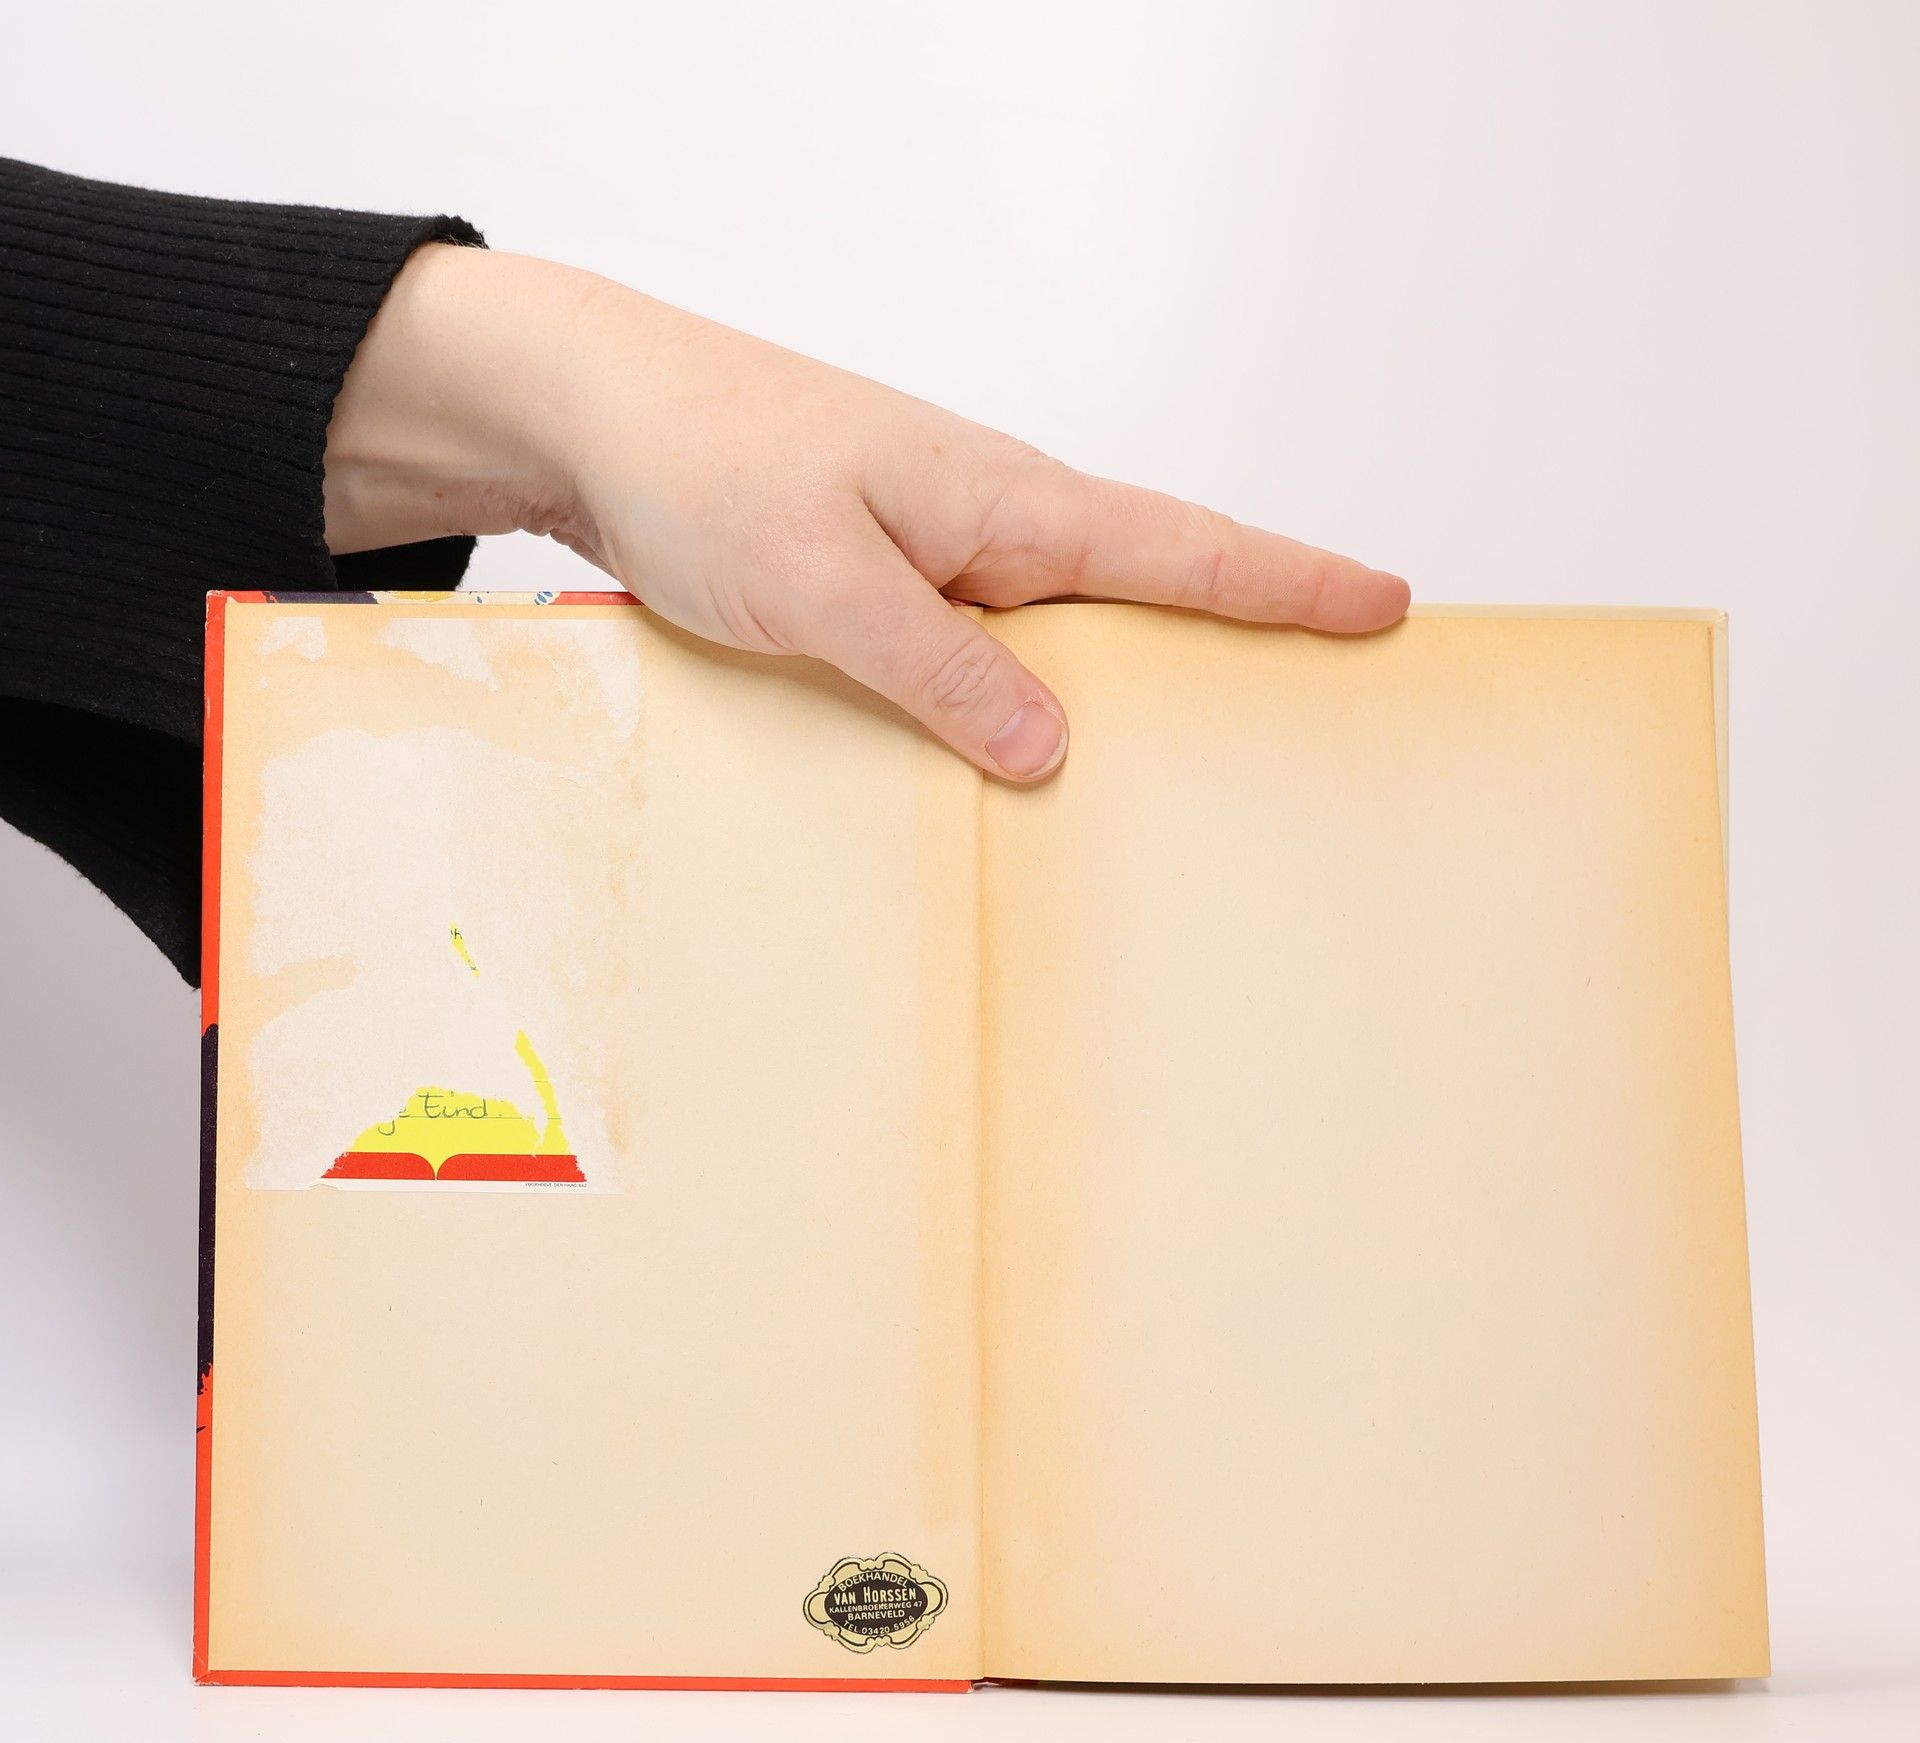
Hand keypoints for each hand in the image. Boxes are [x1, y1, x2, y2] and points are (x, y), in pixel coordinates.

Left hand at [325, 245, 1409, 780]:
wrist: (588, 417)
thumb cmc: (700, 464)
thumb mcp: (824, 582)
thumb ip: (941, 667)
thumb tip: (1053, 749)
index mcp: (1004, 502)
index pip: (1182, 547)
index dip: (1290, 583)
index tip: (1388, 605)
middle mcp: (987, 524)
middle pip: (1146, 592)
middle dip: (1243, 637)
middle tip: (1329, 699)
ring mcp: (936, 553)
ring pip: (1061, 633)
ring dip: (1126, 687)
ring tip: (1196, 763)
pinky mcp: (882, 585)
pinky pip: (979, 652)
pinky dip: (1016, 700)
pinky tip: (1016, 760)